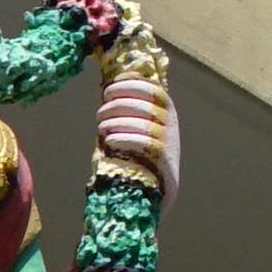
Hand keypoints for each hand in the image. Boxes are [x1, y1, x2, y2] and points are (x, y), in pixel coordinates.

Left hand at [95, 58, 177, 190]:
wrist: (158, 187)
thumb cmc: (142, 152)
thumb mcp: (141, 125)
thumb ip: (131, 109)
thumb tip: (108, 91)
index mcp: (166, 109)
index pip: (151, 88)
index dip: (130, 84)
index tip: (109, 89)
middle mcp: (171, 122)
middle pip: (145, 104)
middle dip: (117, 105)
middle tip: (100, 114)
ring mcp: (170, 140)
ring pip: (144, 124)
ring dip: (118, 123)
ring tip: (101, 128)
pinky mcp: (164, 159)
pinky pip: (145, 144)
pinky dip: (125, 139)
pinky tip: (110, 141)